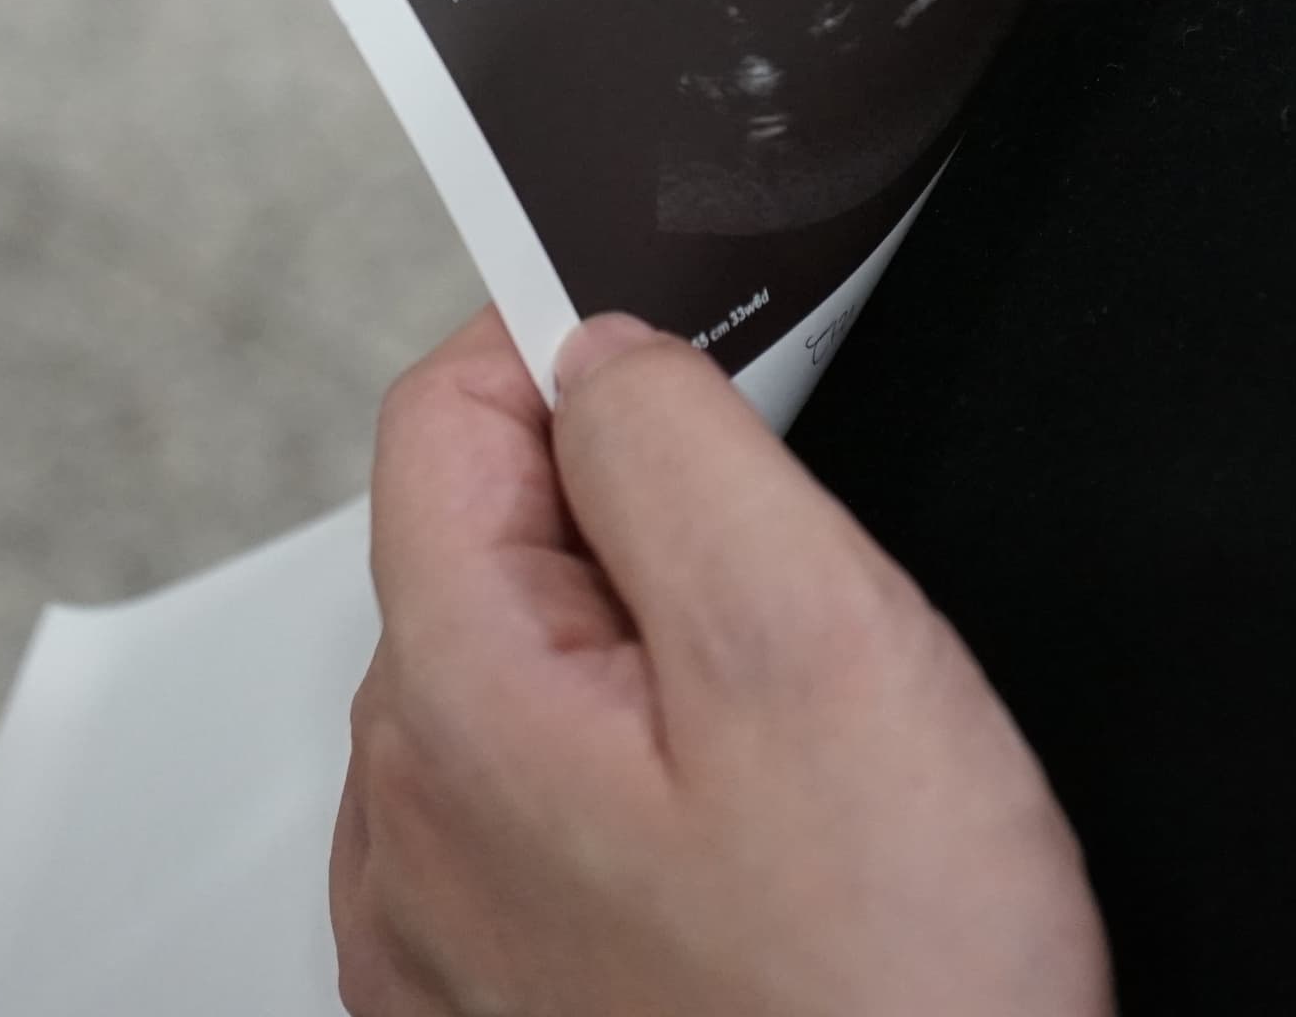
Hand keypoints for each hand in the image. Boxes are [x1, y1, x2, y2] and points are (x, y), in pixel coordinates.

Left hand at [334, 310, 1112, 1016]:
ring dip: (647, 665)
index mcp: (454, 702)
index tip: (712, 384)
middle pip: (488, 544)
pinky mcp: (504, 1009)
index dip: (585, 354)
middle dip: (640, 524)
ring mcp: (444, 932)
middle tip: (802, 608)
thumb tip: (601, 346)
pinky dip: (641, 788)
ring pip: (526, 681)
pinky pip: (546, 818)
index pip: (444, 413)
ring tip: (796, 758)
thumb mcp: (813, 643)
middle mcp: (410, 821)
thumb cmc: (885, 995)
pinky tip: (757, 856)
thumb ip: (680, 449)